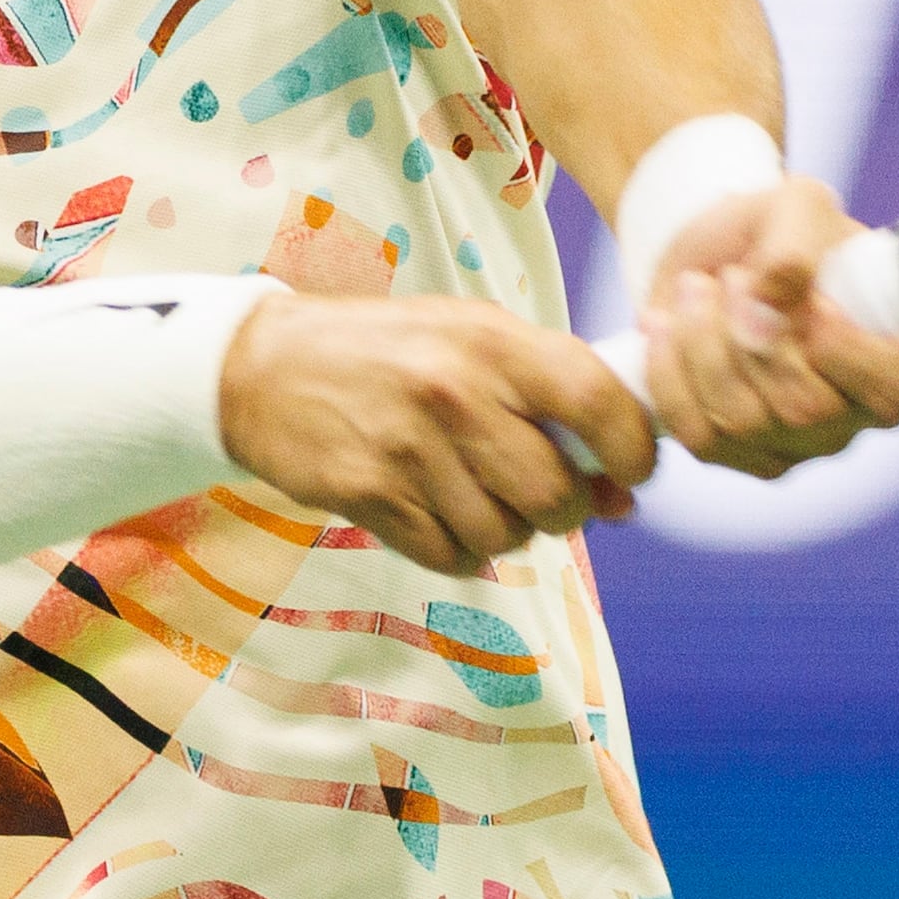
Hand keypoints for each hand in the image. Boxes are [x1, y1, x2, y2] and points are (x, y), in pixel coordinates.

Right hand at [218, 290, 657, 574]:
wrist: (265, 368)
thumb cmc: (391, 353)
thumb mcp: (475, 342)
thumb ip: (552, 402)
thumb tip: (622, 494)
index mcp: (494, 342)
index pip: (597, 401)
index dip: (634, 448)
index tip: (634, 471)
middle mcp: (456, 394)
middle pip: (555, 494)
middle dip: (566, 509)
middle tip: (545, 494)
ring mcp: (410, 450)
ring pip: (505, 535)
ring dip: (509, 532)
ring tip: (483, 498)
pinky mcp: (369, 496)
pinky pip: (451, 556)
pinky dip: (462, 551)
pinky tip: (444, 515)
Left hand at [637, 174, 898, 477]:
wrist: (719, 249)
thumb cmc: (777, 227)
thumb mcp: (797, 208)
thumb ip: (793, 252)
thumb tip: (766, 308)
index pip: (889, 386)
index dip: (842, 351)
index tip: (809, 300)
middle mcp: (862, 412)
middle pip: (805, 409)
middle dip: (750, 338)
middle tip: (729, 276)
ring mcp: (805, 442)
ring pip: (744, 424)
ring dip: (703, 347)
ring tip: (694, 288)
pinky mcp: (744, 454)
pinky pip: (699, 437)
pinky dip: (669, 376)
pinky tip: (664, 326)